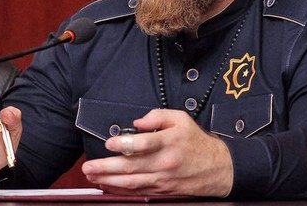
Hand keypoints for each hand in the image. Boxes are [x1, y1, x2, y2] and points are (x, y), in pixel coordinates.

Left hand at [81, 109, 232, 196]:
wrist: (217, 168)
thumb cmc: (196, 142)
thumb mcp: (181, 119)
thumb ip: (158, 116)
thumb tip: (137, 123)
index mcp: (170, 142)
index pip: (144, 144)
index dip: (124, 144)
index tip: (109, 142)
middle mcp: (165, 162)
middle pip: (132, 167)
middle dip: (106, 167)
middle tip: (89, 166)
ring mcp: (163, 179)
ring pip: (132, 182)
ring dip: (109, 180)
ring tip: (92, 176)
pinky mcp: (162, 190)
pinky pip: (138, 191)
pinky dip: (121, 190)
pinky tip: (108, 185)